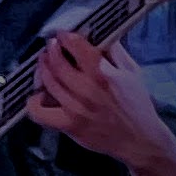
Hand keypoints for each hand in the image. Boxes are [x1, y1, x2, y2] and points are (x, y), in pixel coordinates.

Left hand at [25, 31, 175, 175]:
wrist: (141, 140)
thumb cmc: (137, 105)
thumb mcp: (132, 73)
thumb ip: (115, 52)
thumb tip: (99, 35)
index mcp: (103, 74)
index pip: (75, 46)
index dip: (65, 37)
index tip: (62, 34)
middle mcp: (87, 89)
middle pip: (56, 62)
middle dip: (50, 50)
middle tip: (50, 46)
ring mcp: (76, 108)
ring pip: (47, 82)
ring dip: (42, 69)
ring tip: (45, 63)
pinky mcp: (69, 125)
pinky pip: (39, 112)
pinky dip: (34, 102)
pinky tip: (39, 95)